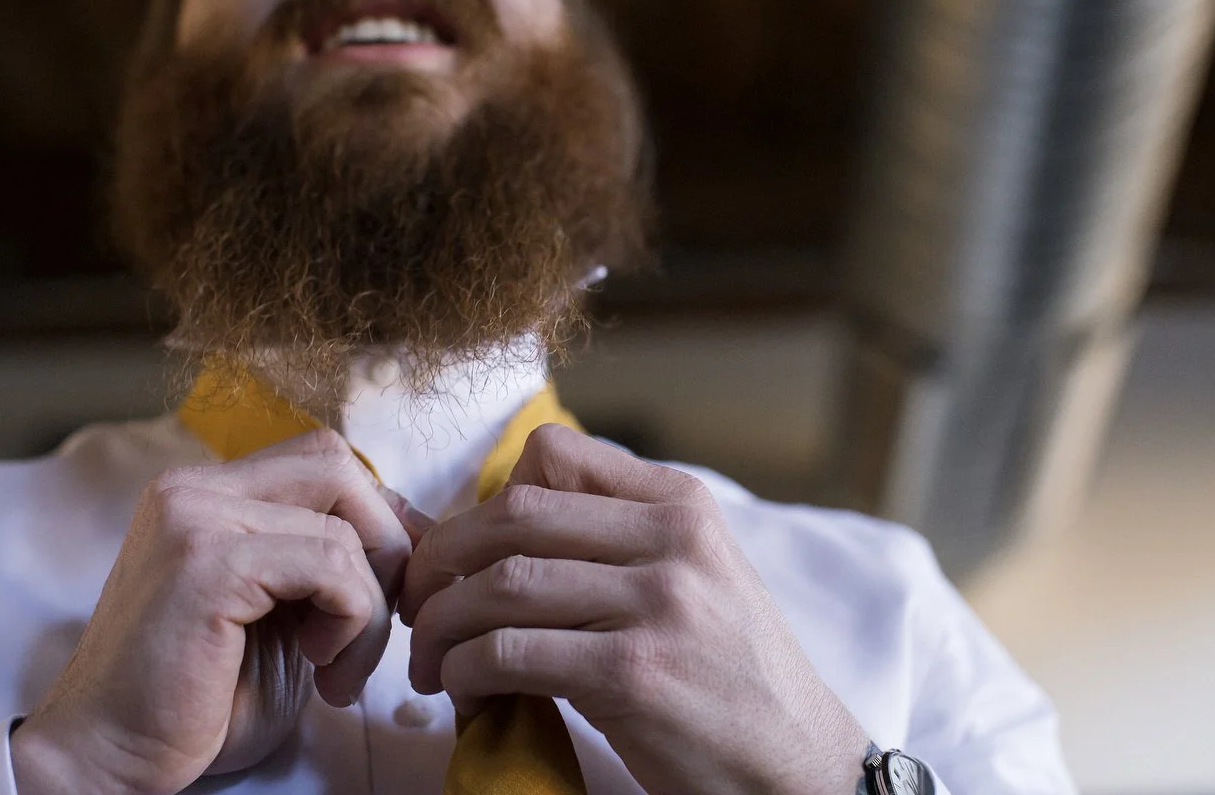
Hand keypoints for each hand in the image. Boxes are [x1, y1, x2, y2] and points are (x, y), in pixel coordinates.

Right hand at [12, 428, 421, 794]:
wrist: (106, 757)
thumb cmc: (194, 698)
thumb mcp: (277, 611)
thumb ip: (321, 561)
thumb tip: (408, 529)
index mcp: (203, 494)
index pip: (323, 461)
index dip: (377, 515)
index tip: (393, 587)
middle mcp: (193, 490)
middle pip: (337, 465)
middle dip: (384, 545)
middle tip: (380, 622)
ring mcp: (195, 519)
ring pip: (342, 527)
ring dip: (368, 609)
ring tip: (337, 670)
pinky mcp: (206, 562)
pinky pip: (329, 565)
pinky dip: (351, 619)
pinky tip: (319, 665)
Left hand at [399, 425, 870, 794]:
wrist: (797, 762)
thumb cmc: (727, 673)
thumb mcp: (691, 576)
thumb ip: (607, 541)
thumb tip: (474, 528)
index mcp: (681, 502)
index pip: (552, 453)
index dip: (486, 497)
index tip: (463, 551)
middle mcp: (672, 538)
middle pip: (512, 512)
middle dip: (440, 558)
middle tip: (417, 602)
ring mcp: (657, 602)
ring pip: (501, 583)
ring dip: (441, 624)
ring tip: (431, 660)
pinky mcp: (634, 672)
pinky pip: (511, 651)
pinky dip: (465, 670)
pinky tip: (464, 691)